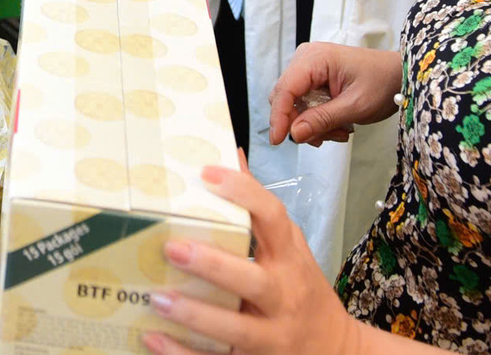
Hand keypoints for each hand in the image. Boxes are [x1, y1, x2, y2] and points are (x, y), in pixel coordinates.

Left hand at [142, 166, 369, 354]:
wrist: (337, 351)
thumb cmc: (302, 289)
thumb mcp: (289, 248)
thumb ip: (258, 209)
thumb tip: (230, 155)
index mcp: (289, 259)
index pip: (273, 218)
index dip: (243, 194)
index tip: (206, 173)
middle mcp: (283, 296)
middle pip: (253, 282)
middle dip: (213, 265)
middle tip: (172, 247)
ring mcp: (271, 335)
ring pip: (235, 329)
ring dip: (194, 315)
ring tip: (157, 297)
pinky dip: (183, 354)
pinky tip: (153, 338)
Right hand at [269, 43, 404, 145]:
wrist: (399, 76)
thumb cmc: (382, 84)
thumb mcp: (355, 106)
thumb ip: (322, 120)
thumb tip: (294, 134)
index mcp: (314, 59)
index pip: (285, 89)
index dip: (279, 116)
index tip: (278, 140)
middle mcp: (306, 59)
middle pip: (286, 97)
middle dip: (302, 122)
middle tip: (325, 138)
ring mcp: (309, 67)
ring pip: (295, 103)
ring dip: (313, 123)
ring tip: (340, 130)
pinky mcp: (315, 77)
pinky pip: (305, 102)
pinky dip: (318, 118)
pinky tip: (338, 124)